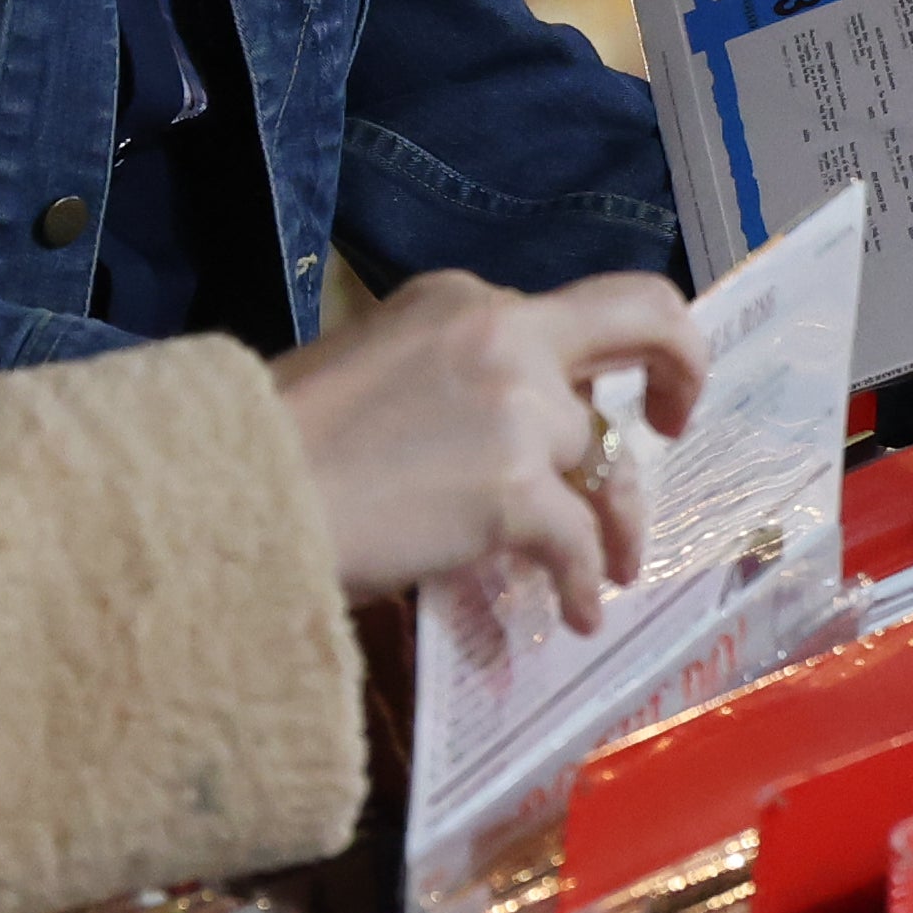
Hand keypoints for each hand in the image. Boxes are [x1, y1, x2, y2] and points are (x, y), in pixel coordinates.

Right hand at [272, 267, 702, 621]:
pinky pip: (581, 544)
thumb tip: (500, 439)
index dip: (611, 347)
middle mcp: (500, 331)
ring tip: (614, 568)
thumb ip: (449, 383)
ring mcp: (514, 408)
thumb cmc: (272, 448)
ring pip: (607, 463)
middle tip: (676, 423)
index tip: (622, 387)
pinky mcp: (512, 490)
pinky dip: (586, 584)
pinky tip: (573, 613)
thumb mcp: (369, 373)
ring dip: (618, 521)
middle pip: (637, 323)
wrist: (230, 496)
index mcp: (457, 299)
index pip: (567, 308)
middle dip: (682, 366)